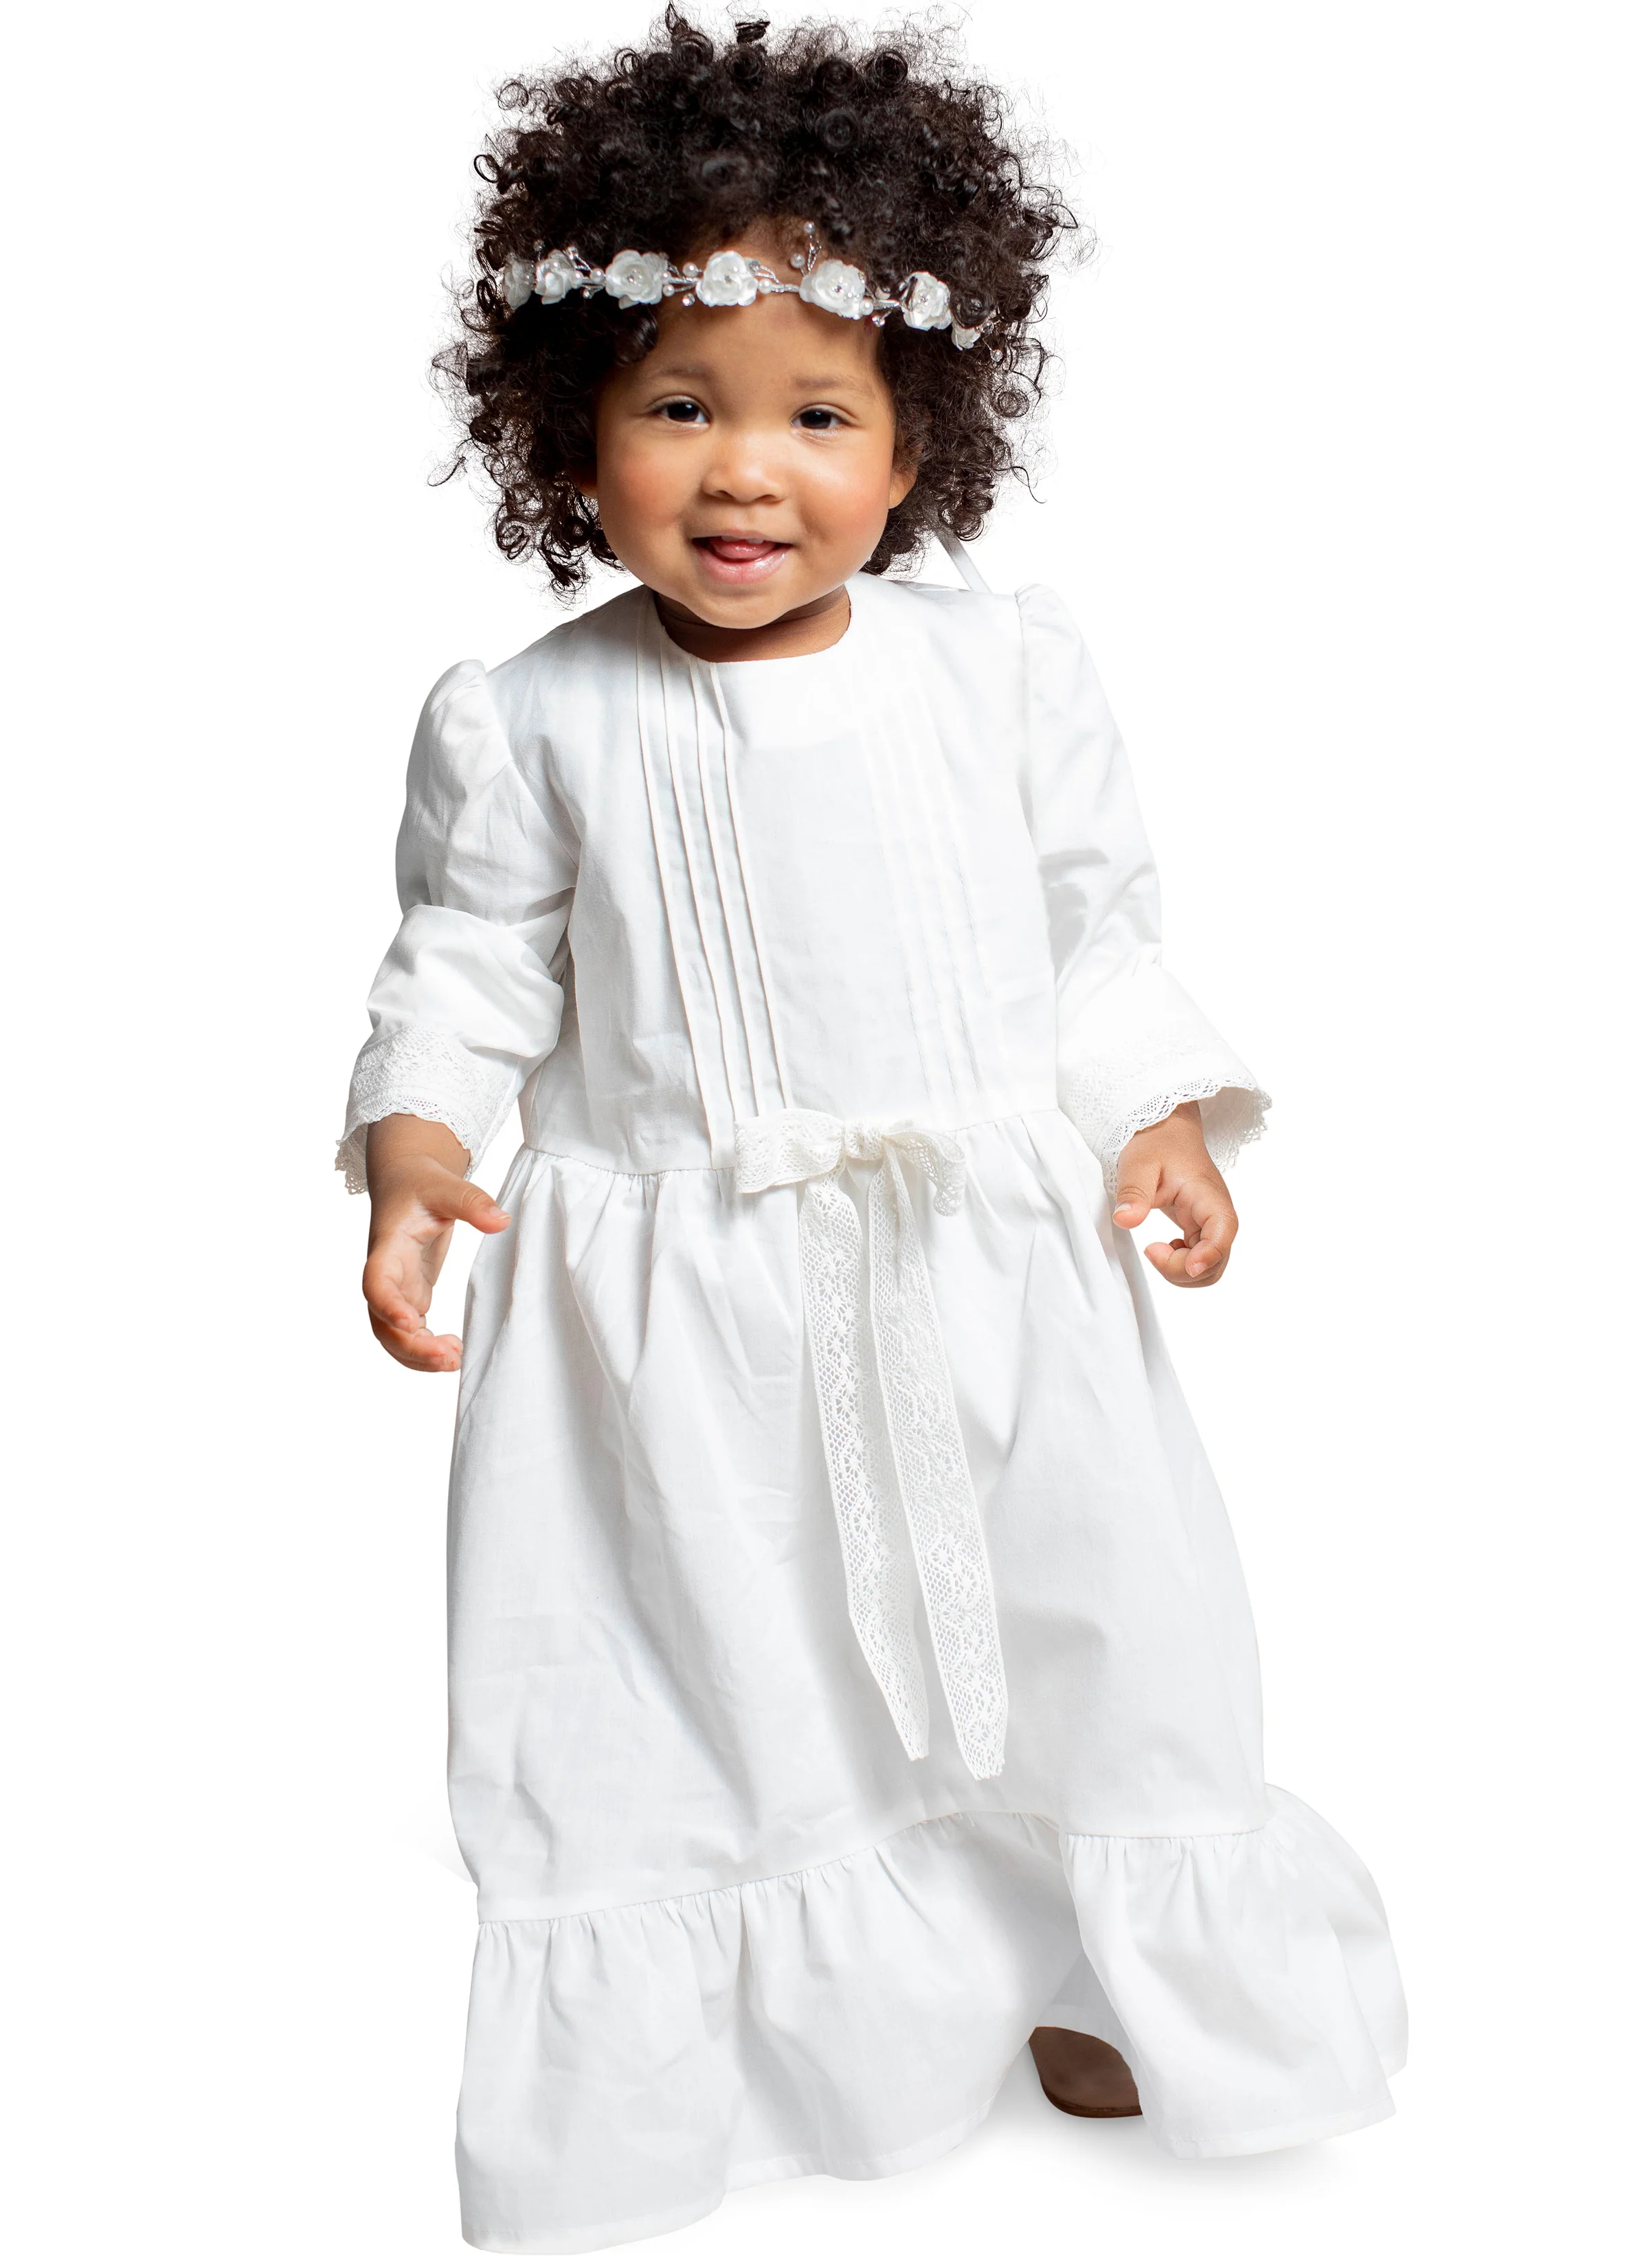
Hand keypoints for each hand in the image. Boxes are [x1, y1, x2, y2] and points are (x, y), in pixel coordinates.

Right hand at [361, 1115, 509, 1371]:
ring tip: (455, 1360)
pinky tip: (455, 1353)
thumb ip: (472, 1202)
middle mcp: (386, 1274)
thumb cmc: (421, 1183)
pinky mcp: (412, 1295)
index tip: (412, 1323)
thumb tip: (501, 1221)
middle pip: (381, 1322)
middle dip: (410, 1346)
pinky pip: (410, 1333)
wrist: (407, 1181)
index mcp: (388, 1247)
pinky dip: (426, 1349)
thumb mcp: (447, 1185)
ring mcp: (397, 1289)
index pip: (376, 1282)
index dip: (388, 1305)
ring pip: (392, 1335)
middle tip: (449, 1356)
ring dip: (417, 1355)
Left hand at [1111, 1100, 1237, 1287]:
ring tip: (1156, 1249)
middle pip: (1217, 1261)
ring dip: (1182, 1271)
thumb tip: (1125, 1220)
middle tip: (1152, 1250)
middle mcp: (1218, 1214)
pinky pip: (1201, 1260)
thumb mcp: (1139, 1164)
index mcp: (1209, 1197)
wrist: (1166, 1132)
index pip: (1222, 1233)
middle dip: (1184, 1270)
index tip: (1186, 1266)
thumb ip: (1134, 1193)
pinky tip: (1164, 1247)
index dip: (1208, 1256)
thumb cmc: (1157, 1144)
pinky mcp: (1202, 1229)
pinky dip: (1182, 1265)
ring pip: (1211, 1267)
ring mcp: (1212, 1224)